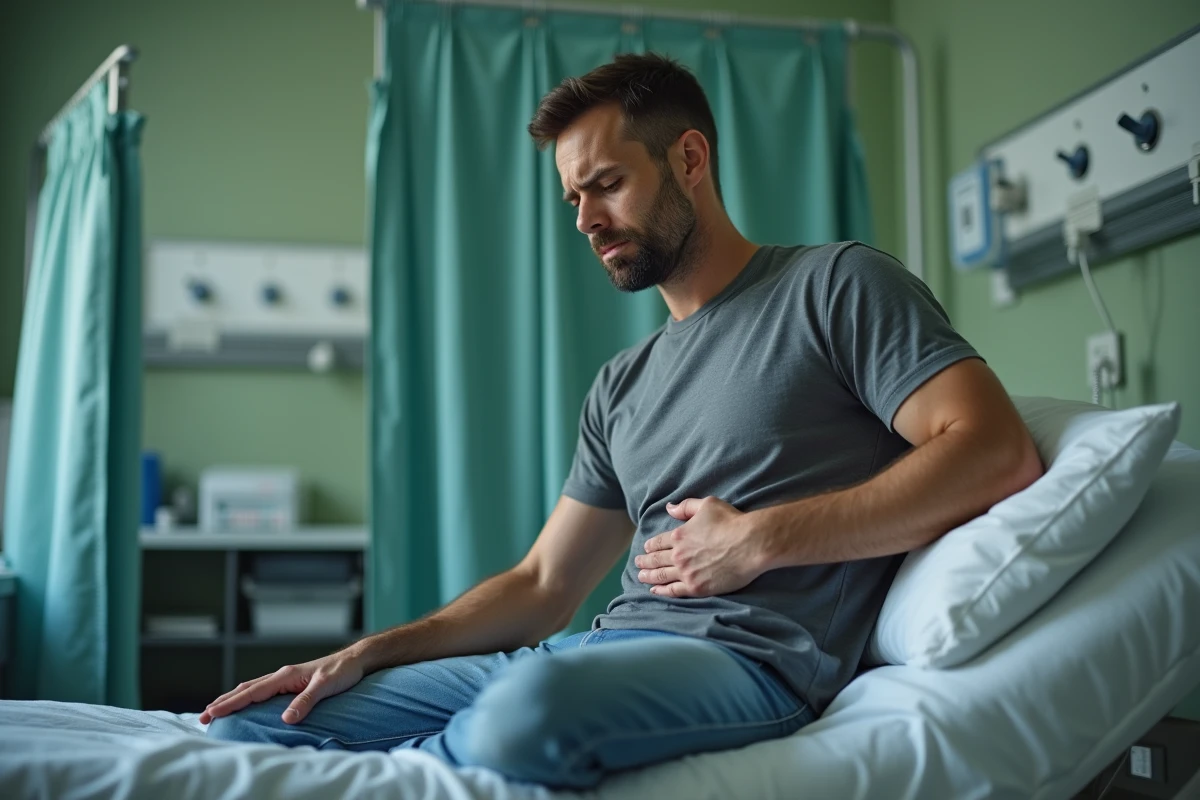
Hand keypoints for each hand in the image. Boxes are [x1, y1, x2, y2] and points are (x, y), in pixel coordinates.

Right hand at [198, 649, 364, 725]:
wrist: (355, 660)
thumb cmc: (342, 672)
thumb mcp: (325, 687)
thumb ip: (306, 701)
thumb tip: (286, 719)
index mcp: (285, 676)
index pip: (252, 692)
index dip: (231, 704)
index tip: (212, 713)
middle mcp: (282, 675)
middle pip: (246, 689)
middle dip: (223, 703)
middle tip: (203, 717)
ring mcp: (285, 678)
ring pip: (251, 688)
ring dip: (232, 699)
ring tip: (215, 710)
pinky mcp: (290, 682)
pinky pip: (262, 690)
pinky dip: (247, 696)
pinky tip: (244, 703)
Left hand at [634, 496, 765, 597]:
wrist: (750, 544)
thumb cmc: (731, 522)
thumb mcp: (707, 505)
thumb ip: (686, 507)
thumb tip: (669, 508)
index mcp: (679, 535)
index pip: (658, 542)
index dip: (650, 546)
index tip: (645, 548)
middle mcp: (678, 555)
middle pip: (656, 560)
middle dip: (645, 562)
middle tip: (638, 564)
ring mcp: (686, 573)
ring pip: (661, 576)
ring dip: (649, 577)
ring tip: (641, 577)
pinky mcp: (697, 588)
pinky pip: (674, 591)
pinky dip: (662, 591)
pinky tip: (655, 591)